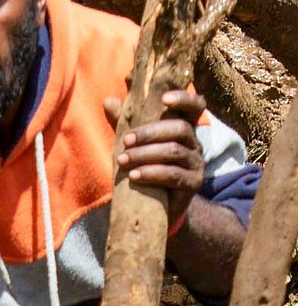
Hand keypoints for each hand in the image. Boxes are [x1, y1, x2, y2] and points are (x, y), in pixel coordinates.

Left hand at [104, 87, 205, 231]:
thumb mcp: (134, 143)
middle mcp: (195, 143)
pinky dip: (151, 174)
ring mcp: (197, 164)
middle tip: (126, 140)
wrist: (159, 207)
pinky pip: (173, 175)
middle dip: (150, 132)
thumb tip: (108, 100)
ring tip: (122, 160)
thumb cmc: (146, 167)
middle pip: (180, 128)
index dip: (184, 98)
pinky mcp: (193, 184)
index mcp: (185, 128)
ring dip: (145, 154)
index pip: (195, 106)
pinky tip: (134, 176)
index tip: (164, 99)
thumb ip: (125, 122)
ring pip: (175, 152)